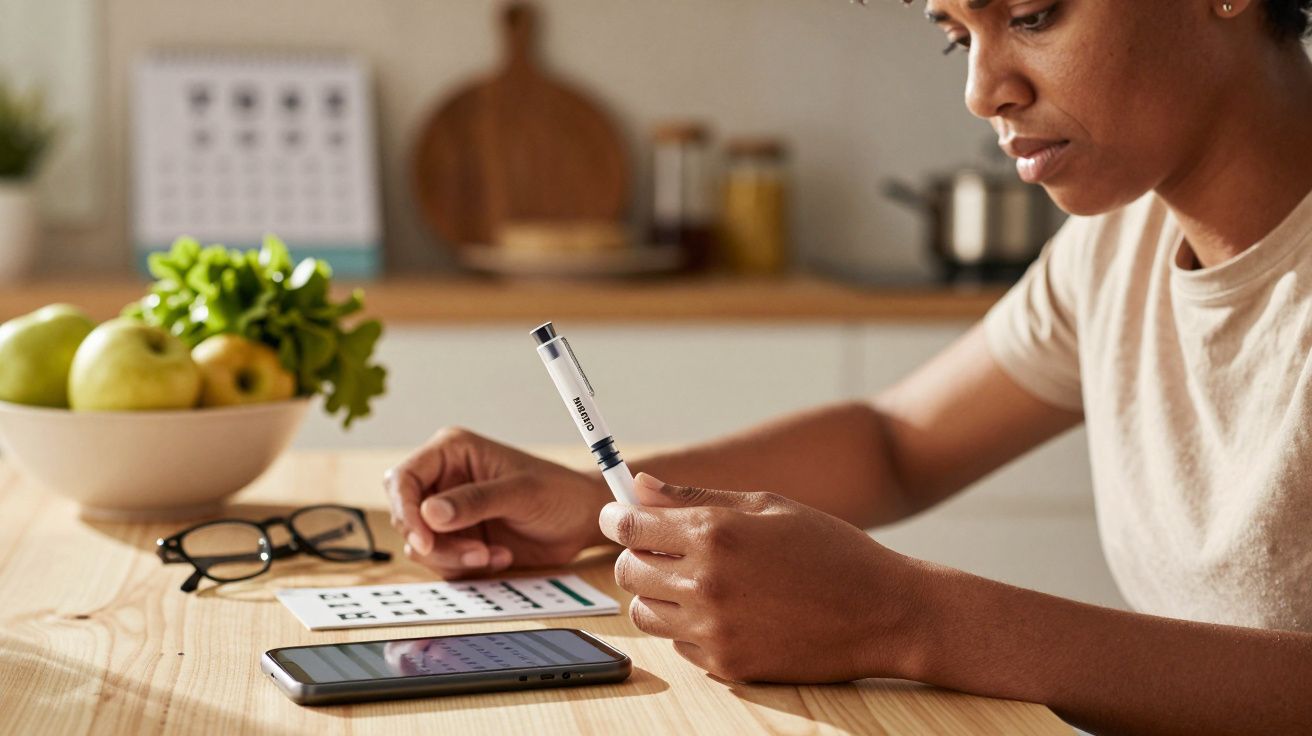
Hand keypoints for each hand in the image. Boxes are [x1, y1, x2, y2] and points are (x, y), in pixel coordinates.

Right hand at [384, 427, 612, 577]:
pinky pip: (441, 562)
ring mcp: (449, 513)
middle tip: (474, 553)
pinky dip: (465, 568)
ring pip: (421, 544)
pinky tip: (499, 556)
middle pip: (405, 515)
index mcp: (452, 452)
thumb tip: (429, 513)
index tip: (425, 539)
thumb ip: (475, 501)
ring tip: (493, 555)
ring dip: (453, 558)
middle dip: (433, 542)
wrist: (581, 520)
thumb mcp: (521, 493)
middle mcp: (444, 481)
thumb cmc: (558, 492)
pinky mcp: (458, 540)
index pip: (403, 478)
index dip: (406, 510)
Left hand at [599, 473, 927, 683]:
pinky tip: (727, 611)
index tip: (618, 517)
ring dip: (658, 595)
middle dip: (637, 556)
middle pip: (628, 572)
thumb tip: (639, 485)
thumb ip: (696, 496)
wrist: (884, 612)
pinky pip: (679, 644)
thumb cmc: (830, 549)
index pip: (630, 526)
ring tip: (697, 582)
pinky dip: (689, 627)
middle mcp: (707, 584)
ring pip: (645, 612)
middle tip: (664, 549)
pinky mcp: (727, 666)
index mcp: (715, 533)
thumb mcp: (768, 505)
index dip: (617, 518)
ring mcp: (715, 630)